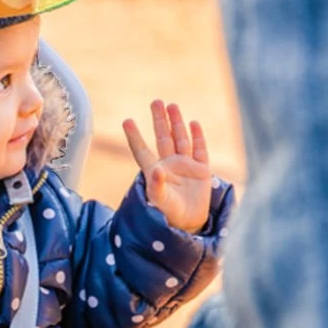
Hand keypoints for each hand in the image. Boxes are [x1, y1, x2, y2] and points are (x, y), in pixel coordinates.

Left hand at [123, 100, 211, 232]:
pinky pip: (199, 150)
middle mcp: (169, 165)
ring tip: (172, 106)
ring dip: (176, 123)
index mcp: (154, 172)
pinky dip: (198, 137)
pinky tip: (194, 123)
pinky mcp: (201, 170)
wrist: (189, 225)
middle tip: (156, 101)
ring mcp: (185, 166)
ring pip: (180, 139)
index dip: (135, 137)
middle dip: (159, 120)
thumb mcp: (160, 202)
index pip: (142, 151)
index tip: (126, 121)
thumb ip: (157, 186)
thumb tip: (157, 170)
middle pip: (162, 138)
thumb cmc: (169, 215)